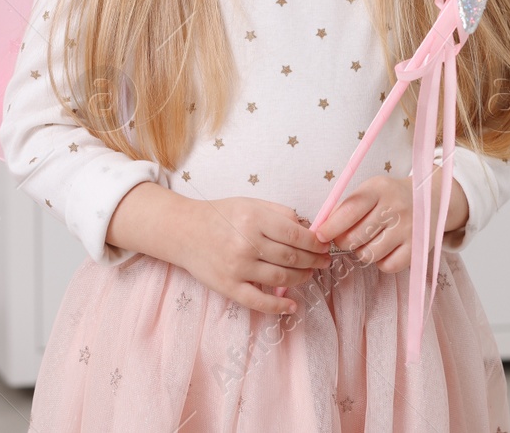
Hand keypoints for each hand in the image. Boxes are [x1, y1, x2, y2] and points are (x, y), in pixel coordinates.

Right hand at [174, 197, 331, 315]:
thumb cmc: (220, 215)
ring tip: (309, 274)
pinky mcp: (228, 287)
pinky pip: (259, 302)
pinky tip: (293, 306)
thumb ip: (280, 213)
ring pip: (281, 279)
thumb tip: (309, 228)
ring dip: (302, 278)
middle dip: (314, 261)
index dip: (316, 243)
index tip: (325, 245)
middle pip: (292, 257)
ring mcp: (237, 268)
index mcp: (254, 218)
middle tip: (324, 261)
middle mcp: (246, 243)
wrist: (183, 230)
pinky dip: (279, 307)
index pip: (296, 235)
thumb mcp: (251, 203)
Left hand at [313, 174, 468, 274]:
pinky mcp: (418, 248)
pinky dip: (381, 262)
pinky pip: (387, 266)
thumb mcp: (371, 190)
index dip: (330, 227)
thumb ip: (347, 207)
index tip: (319, 236)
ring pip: (368, 254)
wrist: (431, 198)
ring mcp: (408, 229)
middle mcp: (395, 208)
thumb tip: (321, 231)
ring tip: (370, 241)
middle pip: (355, 237)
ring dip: (362, 252)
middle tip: (349, 238)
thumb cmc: (389, 197)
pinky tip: (385, 249)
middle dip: (344, 242)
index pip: (349, 211)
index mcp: (378, 189)